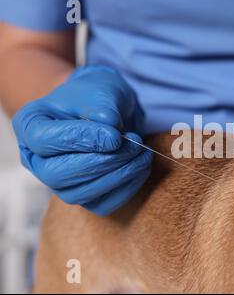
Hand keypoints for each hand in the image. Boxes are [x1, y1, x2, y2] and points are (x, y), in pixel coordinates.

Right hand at [12, 65, 152, 215]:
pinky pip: (103, 204)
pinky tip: (141, 166)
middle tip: (133, 144)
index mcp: (30, 127)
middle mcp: (37, 159)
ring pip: (80, 194)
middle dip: (103, 162)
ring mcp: (59, 182)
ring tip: (142, 152)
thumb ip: (102, 110)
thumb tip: (113, 138)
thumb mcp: (100, 91)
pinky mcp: (84, 196)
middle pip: (58, 174)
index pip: (44, 140)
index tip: (114, 135)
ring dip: (118, 175)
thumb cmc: (97, 96)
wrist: (106, 109)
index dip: (81, 140)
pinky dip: (127, 188)